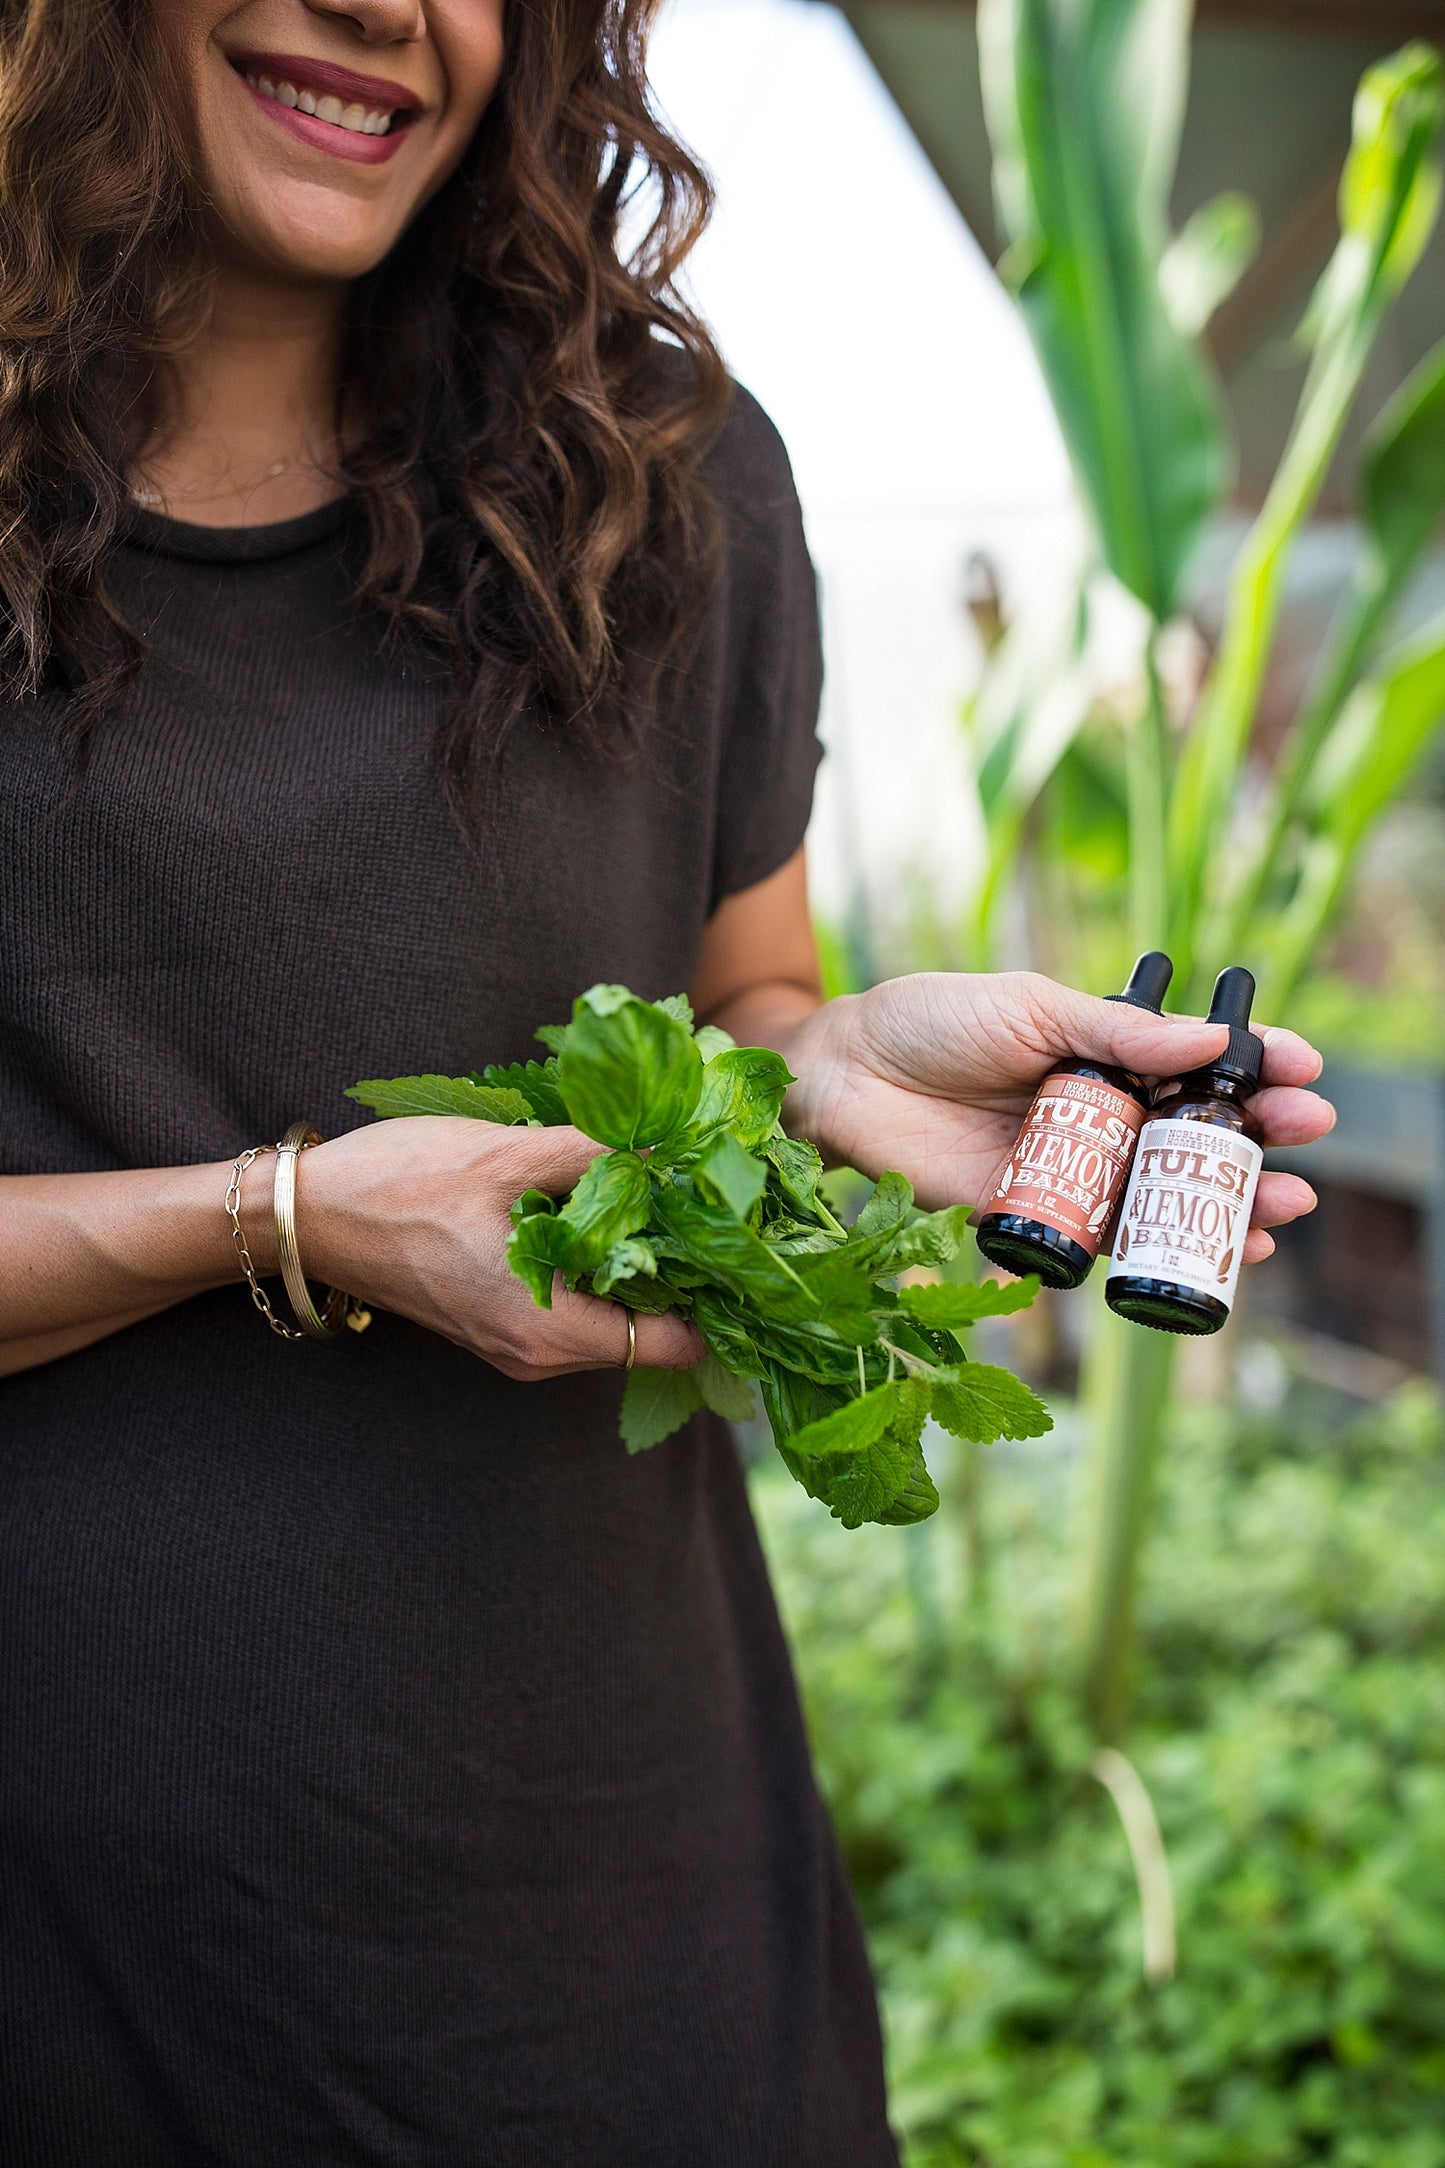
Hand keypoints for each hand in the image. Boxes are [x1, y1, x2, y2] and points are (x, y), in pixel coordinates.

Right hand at [295, 1118, 702, 1378]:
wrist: (305, 1216)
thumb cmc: (399, 1189)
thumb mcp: (509, 1157)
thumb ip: (597, 1155)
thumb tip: (675, 1145)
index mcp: (551, 1334)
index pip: (675, 1345)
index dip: (718, 1299)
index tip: (746, 1240)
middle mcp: (539, 1355)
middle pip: (648, 1329)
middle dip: (685, 1269)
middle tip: (717, 1198)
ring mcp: (516, 1342)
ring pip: (610, 1313)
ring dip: (641, 1260)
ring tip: (672, 1190)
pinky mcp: (497, 1318)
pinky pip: (573, 1302)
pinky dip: (600, 1262)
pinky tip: (611, 1202)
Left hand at [784, 972, 1333, 1264]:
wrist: (842, 1075)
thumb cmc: (930, 1022)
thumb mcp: (1029, 1007)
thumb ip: (1114, 1031)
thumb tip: (1208, 1040)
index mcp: (1103, 1050)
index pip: (1196, 1059)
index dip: (1255, 1064)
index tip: (1303, 1067)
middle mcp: (1098, 1112)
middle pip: (1197, 1132)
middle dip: (1260, 1138)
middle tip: (1307, 1137)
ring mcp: (1071, 1167)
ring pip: (1167, 1192)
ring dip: (1229, 1202)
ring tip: (1280, 1208)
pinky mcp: (1035, 1216)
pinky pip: (1107, 1240)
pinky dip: (1160, 1250)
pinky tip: (1209, 1251)